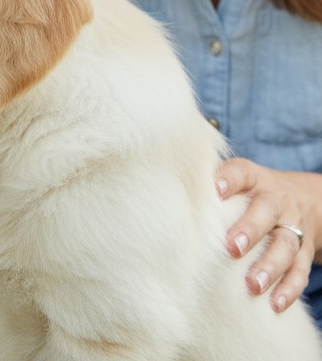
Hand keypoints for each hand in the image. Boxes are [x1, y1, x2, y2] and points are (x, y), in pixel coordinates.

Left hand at [216, 157, 321, 311]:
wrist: (304, 200)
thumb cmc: (253, 192)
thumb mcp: (239, 179)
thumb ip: (213, 184)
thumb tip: (170, 194)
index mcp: (255, 179)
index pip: (242, 173)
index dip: (230, 179)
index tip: (216, 189)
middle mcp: (277, 201)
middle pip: (267, 212)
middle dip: (250, 230)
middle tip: (231, 248)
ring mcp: (294, 227)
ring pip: (286, 246)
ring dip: (269, 267)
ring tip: (252, 284)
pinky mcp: (305, 252)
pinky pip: (300, 271)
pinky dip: (289, 288)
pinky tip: (274, 303)